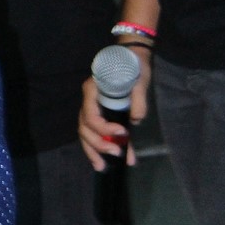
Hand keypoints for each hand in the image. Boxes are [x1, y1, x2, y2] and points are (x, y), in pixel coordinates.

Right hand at [77, 45, 150, 170]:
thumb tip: (136, 119)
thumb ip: (138, 98)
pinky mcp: (98, 115)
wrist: (131, 58)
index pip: (91, 114)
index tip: (123, 131)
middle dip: (99, 143)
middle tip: (117, 152)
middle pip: (85, 127)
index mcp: (93, 89)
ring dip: (93, 151)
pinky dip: (95, 148)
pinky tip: (101, 162)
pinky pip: (91, 134)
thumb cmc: (133, 66)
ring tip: (103, 167)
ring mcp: (91, 108)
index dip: (104, 127)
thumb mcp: (139, 79)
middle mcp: (88, 100)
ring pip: (85, 133)